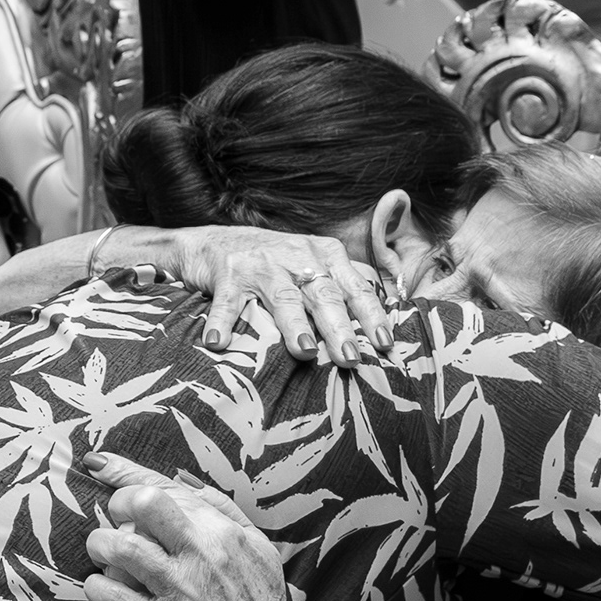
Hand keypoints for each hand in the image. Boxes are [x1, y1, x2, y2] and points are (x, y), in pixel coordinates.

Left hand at [81, 452, 318, 600]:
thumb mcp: (261, 550)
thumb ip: (226, 513)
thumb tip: (189, 484)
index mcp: (223, 532)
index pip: (167, 488)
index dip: (124, 471)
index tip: (98, 464)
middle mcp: (201, 555)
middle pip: (140, 504)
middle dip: (117, 507)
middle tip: (115, 524)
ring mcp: (181, 590)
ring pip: (119, 547)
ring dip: (101, 547)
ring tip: (104, 557)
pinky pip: (112, 595)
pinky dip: (98, 587)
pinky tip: (105, 590)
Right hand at [164, 225, 393, 364]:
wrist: (216, 242)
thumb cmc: (275, 260)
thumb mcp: (314, 262)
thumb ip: (344, 282)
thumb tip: (382, 314)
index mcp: (325, 255)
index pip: (355, 287)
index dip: (371, 316)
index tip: (385, 344)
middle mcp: (297, 257)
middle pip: (323, 294)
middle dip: (339, 326)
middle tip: (351, 358)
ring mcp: (262, 265)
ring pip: (283, 297)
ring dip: (294, 324)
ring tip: (304, 351)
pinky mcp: (228, 274)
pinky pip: (227, 303)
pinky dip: (222, 323)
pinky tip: (218, 343)